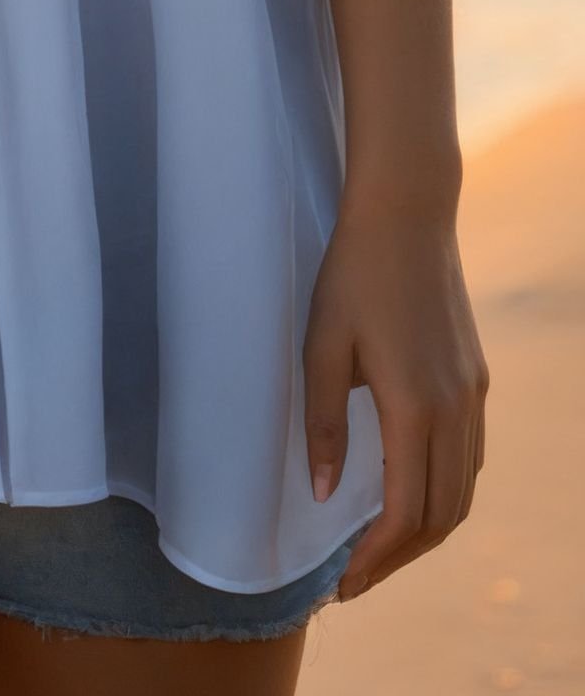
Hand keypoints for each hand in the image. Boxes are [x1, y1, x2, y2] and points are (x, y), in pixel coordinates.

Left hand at [301, 199, 488, 601]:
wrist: (407, 214)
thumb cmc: (353, 275)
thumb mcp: (321, 346)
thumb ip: (323, 425)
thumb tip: (323, 494)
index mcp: (414, 407)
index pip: (405, 513)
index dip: (376, 560)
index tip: (344, 584)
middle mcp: (455, 410)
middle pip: (441, 516)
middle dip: (400, 557)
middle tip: (357, 577)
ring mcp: (473, 395)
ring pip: (462, 491)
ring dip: (426, 529)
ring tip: (381, 546)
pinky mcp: (477, 379)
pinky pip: (469, 457)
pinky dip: (445, 491)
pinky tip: (412, 492)